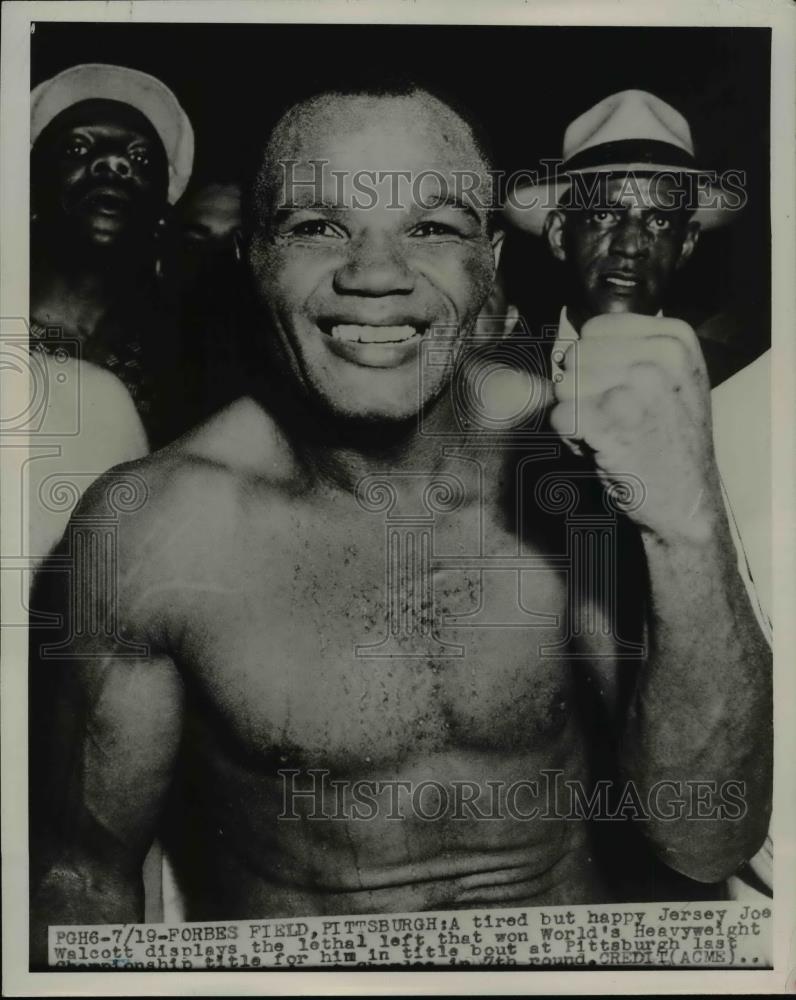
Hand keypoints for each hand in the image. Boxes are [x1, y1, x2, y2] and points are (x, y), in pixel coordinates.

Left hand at [549, 314, 723, 541]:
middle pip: (576, 355)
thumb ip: (626, 351)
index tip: (624, 392)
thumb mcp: (670, 380)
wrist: (689, 501)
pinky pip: (560, 415)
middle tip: (616, 419)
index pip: (594, 329)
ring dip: (577, 414)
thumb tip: (564, 345)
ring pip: (564, 385)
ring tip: (612, 434)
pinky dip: (570, 438)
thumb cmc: (670, 440)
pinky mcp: (612, 422)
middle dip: (583, 390)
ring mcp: (637, 388)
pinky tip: (601, 449)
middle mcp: (659, 357)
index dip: (596, 364)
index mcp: (675, 338)